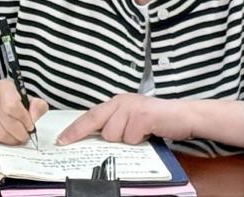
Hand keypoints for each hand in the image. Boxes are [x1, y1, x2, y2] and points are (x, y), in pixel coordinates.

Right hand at [0, 79, 48, 145]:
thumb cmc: (1, 100)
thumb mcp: (20, 97)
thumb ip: (34, 106)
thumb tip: (35, 117)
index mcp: (4, 86)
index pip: (14, 106)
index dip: (25, 120)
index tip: (30, 126)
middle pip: (8, 124)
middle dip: (20, 135)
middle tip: (24, 137)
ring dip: (10, 140)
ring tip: (13, 137)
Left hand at [56, 93, 194, 146]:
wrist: (182, 115)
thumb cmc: (156, 120)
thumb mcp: (131, 120)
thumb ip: (115, 124)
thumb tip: (95, 138)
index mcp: (116, 102)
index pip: (90, 116)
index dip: (74, 129)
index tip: (61, 140)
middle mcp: (120, 102)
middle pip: (97, 123)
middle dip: (90, 135)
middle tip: (78, 141)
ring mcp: (130, 107)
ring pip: (113, 134)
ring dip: (125, 139)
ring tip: (140, 134)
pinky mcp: (142, 116)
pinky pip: (130, 137)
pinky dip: (139, 139)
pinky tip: (148, 132)